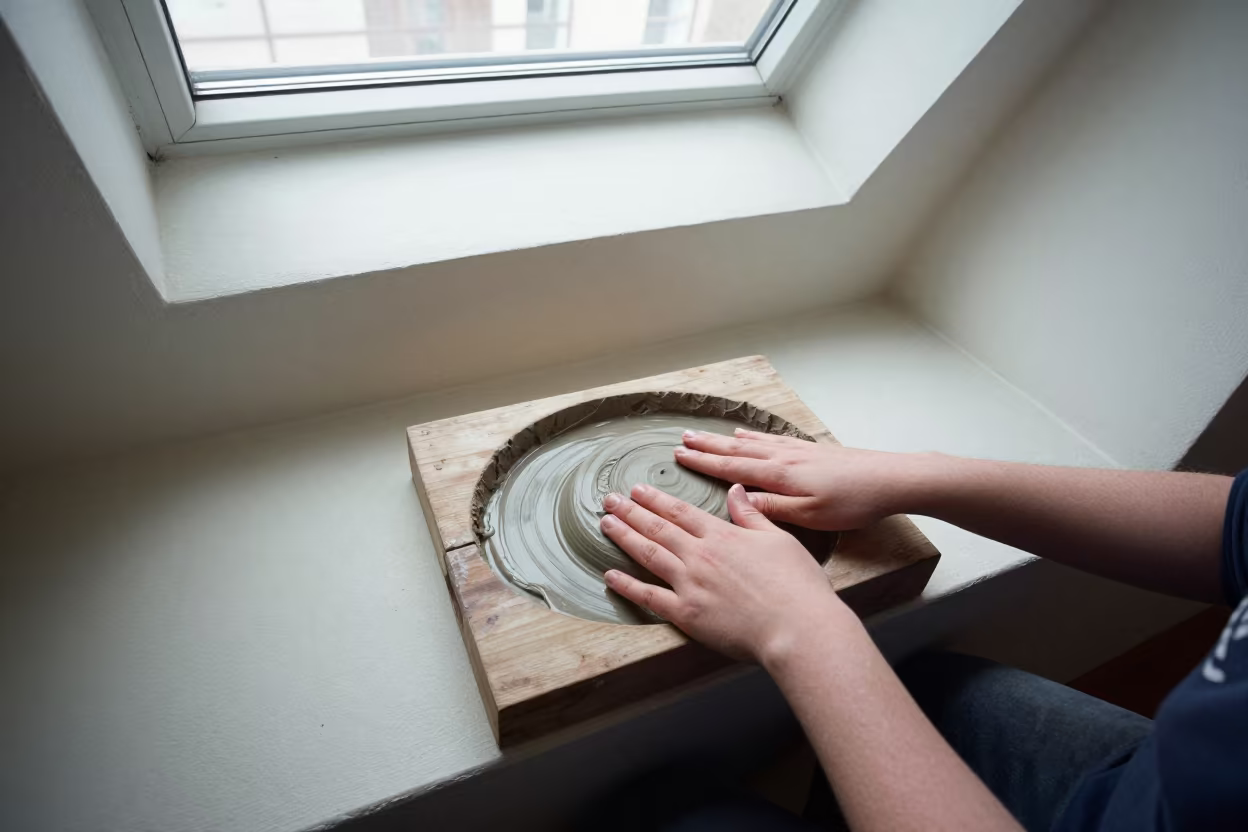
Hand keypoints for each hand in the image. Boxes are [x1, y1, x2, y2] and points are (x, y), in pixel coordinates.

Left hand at [599, 482, 847, 662]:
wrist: (797, 627)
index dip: (656, 499)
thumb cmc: (796, 585)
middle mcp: (700, 555)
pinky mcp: (687, 614)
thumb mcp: (779, 539)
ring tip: (606, 523)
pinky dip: (627, 585)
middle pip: (657, 527)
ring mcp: (690, 584)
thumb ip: (751, 515)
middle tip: (610, 499)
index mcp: (722, 536)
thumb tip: (737, 491)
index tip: (637, 489)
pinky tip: (610, 575)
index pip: (680, 512)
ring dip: (624, 536)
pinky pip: (649, 596)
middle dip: (631, 511)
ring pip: (648, 554)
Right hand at [675, 429, 926, 530]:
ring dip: (725, 439)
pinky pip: (772, 439)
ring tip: (705, 435)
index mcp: (780, 475)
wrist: (890, 478)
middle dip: (707, 445)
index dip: (703, 461)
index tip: (679, 454)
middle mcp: (784, 457)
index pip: (732, 466)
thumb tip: (738, 501)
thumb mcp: (811, 516)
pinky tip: (748, 434)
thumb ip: (773, 508)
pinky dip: (754, 436)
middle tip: (681, 438)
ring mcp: (797, 450)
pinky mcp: (811, 450)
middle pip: (737, 449)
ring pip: (752, 442)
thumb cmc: (853, 503)